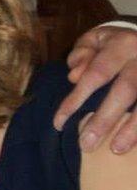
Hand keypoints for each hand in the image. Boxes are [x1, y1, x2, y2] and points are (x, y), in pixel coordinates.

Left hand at [54, 26, 136, 152]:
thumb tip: (74, 77)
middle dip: (104, 119)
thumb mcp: (93, 40)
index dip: (76, 99)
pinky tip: (136, 144)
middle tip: (86, 144)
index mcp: (121, 44)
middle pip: (125, 91)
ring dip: (132, 129)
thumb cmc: (113, 43)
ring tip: (116, 149)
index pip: (95, 74)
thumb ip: (81, 55)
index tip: (59, 123)